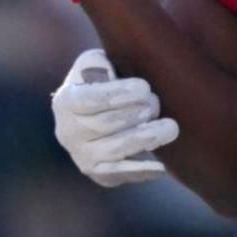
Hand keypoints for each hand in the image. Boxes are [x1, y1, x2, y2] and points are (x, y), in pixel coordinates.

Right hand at [53, 49, 176, 186]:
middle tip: (155, 103)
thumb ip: (99, 64)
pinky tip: (162, 167)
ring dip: (145, 138)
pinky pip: (119, 173)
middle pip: (104, 125)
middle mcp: (68, 131)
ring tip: (170, 127)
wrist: (103, 111)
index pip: (88, 100)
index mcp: (66, 100)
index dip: (117, 94)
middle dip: (136, 113)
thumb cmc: (107, 81)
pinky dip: (141, 171)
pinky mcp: (100, 172)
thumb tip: (104, 72)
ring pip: (115, 149)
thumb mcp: (99, 63)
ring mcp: (82, 155)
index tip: (144, 87)